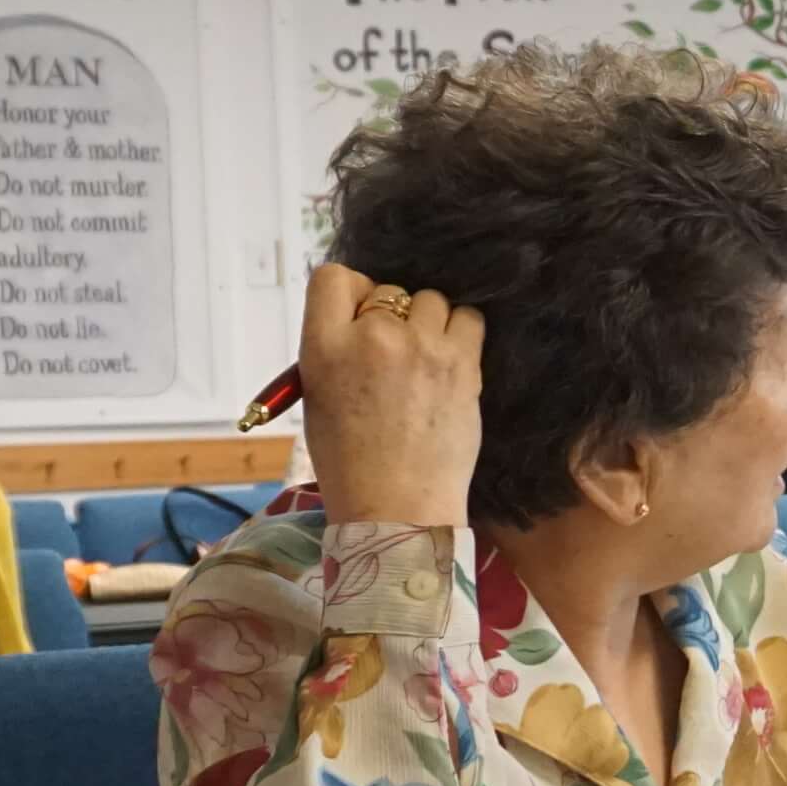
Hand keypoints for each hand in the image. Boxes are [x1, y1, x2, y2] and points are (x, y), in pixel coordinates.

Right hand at [300, 264, 482, 526]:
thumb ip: (336, 347)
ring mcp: (422, 346)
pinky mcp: (463, 363)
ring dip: (426, 323)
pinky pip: (468, 318)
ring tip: (421, 363)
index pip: (333, 277)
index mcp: (324, 347)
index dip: (350, 294)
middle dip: (389, 317)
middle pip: (387, 290)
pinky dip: (459, 332)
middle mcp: (373, 337)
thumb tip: (365, 315)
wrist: (398, 508)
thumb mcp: (318, 397)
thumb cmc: (351, 461)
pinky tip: (449, 361)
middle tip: (390, 360)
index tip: (358, 318)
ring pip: (429, 300)